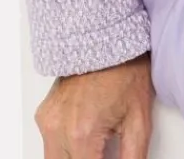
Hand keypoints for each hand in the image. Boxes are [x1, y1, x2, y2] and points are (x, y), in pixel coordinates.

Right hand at [34, 51, 153, 158]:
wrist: (107, 36)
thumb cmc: (125, 69)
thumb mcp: (140, 120)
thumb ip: (133, 158)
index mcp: (83, 134)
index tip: (109, 158)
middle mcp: (58, 129)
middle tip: (104, 153)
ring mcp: (48, 121)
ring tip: (96, 147)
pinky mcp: (44, 114)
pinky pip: (49, 145)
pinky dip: (65, 149)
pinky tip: (85, 136)